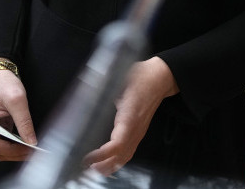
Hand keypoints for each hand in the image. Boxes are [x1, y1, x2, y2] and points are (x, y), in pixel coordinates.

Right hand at [0, 68, 37, 161]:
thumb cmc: (3, 83)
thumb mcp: (17, 99)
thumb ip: (24, 122)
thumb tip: (32, 142)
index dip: (13, 150)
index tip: (29, 148)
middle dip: (17, 153)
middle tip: (36, 151)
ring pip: (3, 150)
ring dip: (18, 151)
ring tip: (35, 149)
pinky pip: (7, 143)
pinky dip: (18, 145)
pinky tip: (29, 143)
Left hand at [82, 56, 178, 175]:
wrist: (159, 78)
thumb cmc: (140, 76)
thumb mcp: (121, 76)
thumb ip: (105, 86)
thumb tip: (88, 89)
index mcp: (129, 116)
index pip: (117, 144)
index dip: (102, 155)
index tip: (88, 158)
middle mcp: (135, 129)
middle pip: (120, 156)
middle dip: (103, 165)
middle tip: (84, 166)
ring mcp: (138, 132)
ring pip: (125, 156)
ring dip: (110, 165)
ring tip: (93, 168)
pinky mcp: (139, 132)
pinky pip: (129, 152)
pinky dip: (118, 161)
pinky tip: (108, 163)